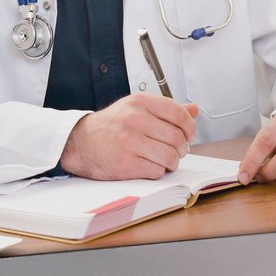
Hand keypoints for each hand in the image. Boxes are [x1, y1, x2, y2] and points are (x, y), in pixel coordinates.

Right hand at [61, 93, 199, 179]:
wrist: (80, 142)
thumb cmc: (111, 126)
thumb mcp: (136, 109)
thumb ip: (166, 110)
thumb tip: (194, 110)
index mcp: (139, 103)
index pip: (178, 113)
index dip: (189, 127)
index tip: (188, 135)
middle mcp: (134, 120)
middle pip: (177, 138)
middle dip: (181, 148)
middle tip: (177, 151)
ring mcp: (129, 142)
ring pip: (170, 156)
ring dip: (172, 162)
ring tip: (165, 160)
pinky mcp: (125, 164)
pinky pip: (157, 171)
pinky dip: (158, 171)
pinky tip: (150, 166)